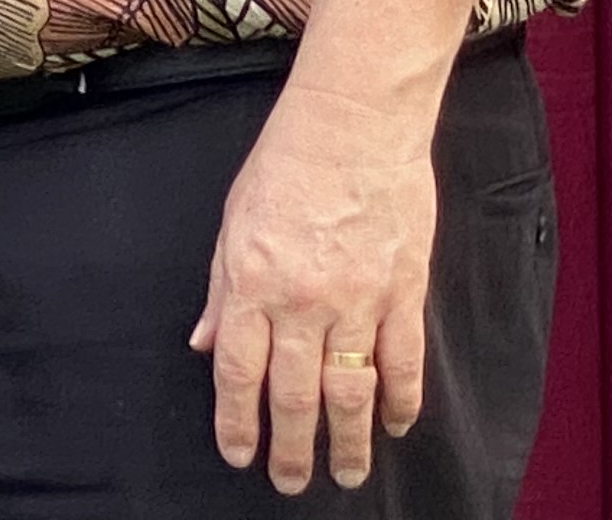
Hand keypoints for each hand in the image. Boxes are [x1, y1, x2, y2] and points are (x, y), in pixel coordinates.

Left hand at [193, 83, 437, 492]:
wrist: (352, 126)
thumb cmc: (284, 165)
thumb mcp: (231, 222)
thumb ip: (222, 291)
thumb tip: (207, 346)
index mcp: (252, 283)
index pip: (239, 372)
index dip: (236, 422)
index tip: (238, 456)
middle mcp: (304, 301)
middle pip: (295, 394)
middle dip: (291, 448)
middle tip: (290, 483)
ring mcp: (359, 301)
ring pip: (352, 391)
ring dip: (349, 441)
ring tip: (347, 475)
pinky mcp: (404, 293)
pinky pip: (404, 362)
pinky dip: (402, 401)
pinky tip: (396, 426)